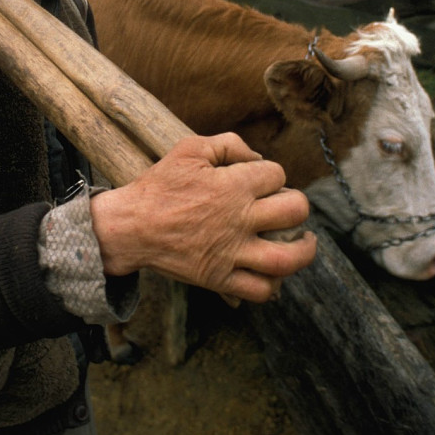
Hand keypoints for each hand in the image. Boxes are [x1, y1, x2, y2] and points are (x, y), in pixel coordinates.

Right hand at [90, 133, 316, 302]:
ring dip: (304, 250)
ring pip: (287, 258)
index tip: (262, 181)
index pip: (277, 175)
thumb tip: (257, 157)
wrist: (131, 226)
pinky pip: (259, 290)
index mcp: (233, 185)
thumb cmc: (159, 186)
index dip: (273, 174)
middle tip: (287, 208)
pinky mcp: (220, 278)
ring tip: (304, 242)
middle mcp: (239, 219)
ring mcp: (232, 253)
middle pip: (295, 211)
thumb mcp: (190, 149)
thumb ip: (229, 144)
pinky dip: (273, 284)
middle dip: (297, 206)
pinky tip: (275, 272)